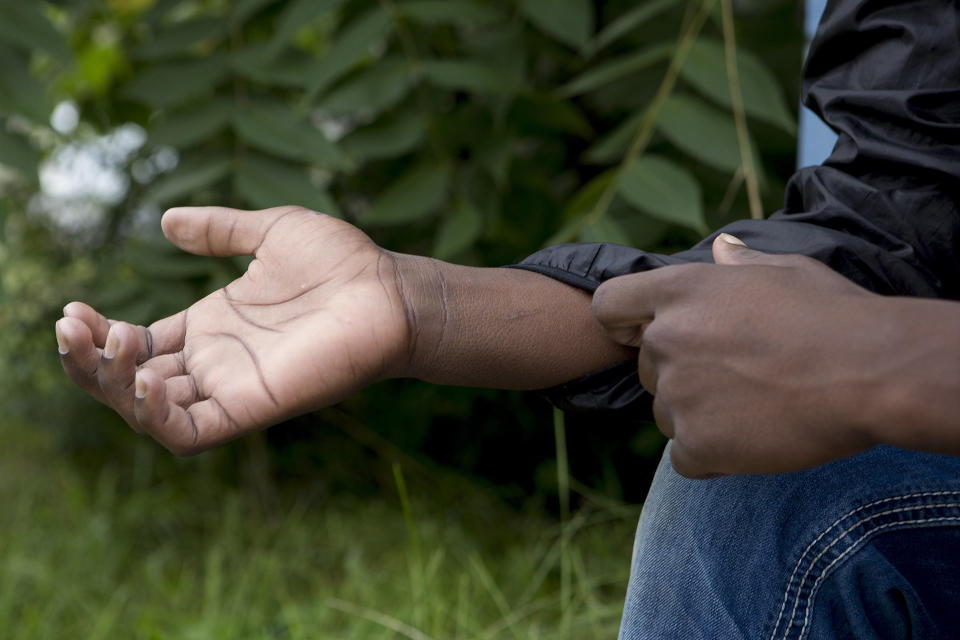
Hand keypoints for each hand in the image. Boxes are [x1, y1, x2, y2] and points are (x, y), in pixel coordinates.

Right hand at [56, 206, 416, 453]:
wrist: (388, 290)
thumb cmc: (342, 262)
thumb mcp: (270, 231)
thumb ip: (219, 230)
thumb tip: (165, 220)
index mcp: (212, 326)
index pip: (137, 345)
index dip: (99, 335)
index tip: (75, 309)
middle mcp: (215, 362)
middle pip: (130, 381)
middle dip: (90, 361)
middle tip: (74, 325)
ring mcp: (231, 387)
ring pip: (148, 412)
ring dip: (110, 387)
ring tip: (110, 344)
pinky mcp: (252, 407)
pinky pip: (190, 433)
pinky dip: (155, 417)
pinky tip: (142, 381)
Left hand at [592, 234, 887, 477]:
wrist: (871, 372)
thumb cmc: (833, 315)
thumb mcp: (786, 271)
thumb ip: (739, 265)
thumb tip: (720, 248)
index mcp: (679, 291)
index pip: (609, 306)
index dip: (624, 324)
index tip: (647, 335)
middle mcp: (666, 339)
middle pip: (648, 369)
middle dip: (681, 376)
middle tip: (739, 378)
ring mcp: (678, 393)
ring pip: (666, 415)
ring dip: (698, 417)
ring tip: (755, 408)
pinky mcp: (696, 443)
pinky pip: (685, 457)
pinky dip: (712, 456)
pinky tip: (752, 441)